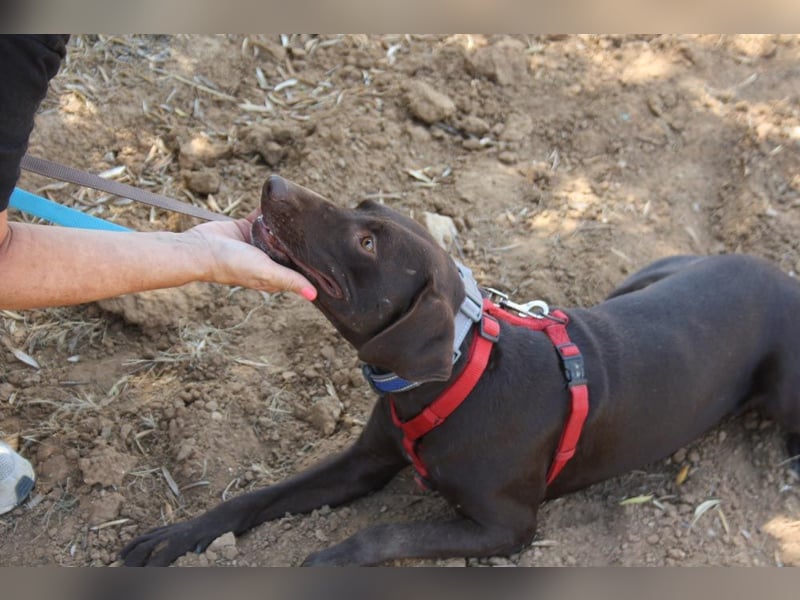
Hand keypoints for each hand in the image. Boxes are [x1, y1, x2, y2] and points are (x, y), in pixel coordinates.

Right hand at [184, 211, 315, 299]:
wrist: (199, 248)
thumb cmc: (232, 265)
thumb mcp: (266, 272)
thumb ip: (290, 280)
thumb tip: (314, 295)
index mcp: (274, 274)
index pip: (299, 270)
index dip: (312, 264)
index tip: (330, 253)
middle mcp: (267, 260)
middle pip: (290, 249)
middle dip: (302, 239)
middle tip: (322, 225)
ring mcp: (256, 243)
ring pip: (278, 231)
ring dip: (287, 223)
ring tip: (305, 211)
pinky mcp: (246, 227)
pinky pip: (262, 217)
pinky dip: (270, 210)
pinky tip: (281, 202)